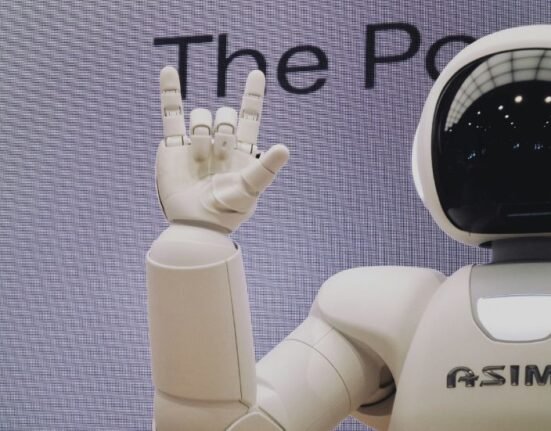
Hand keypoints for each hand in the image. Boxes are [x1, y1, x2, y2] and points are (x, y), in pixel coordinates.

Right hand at [156, 67, 288, 232]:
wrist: (195, 224)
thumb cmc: (226, 211)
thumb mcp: (250, 190)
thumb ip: (266, 169)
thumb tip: (285, 148)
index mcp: (242, 151)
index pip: (250, 117)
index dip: (252, 96)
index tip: (256, 74)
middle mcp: (219, 144)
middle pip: (224, 115)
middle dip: (224, 130)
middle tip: (219, 156)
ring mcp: (196, 143)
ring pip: (202, 116)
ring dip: (202, 136)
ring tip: (200, 160)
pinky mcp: (174, 147)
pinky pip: (171, 114)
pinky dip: (170, 92)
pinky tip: (168, 71)